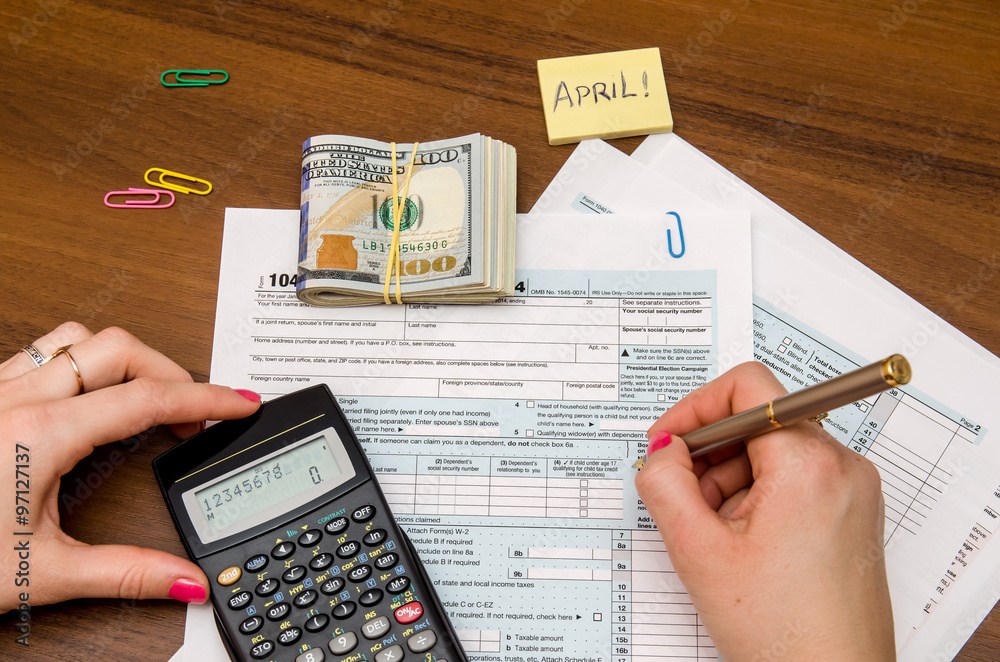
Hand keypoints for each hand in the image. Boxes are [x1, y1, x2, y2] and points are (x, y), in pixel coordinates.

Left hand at [0, 322, 261, 611]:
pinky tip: (89, 397)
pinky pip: (41, 354)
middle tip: (198, 410)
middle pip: (118, 348)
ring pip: (76, 338)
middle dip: (172, 371)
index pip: (146, 398)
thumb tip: (182, 580)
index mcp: (38, 433)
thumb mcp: (38, 572)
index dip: (204, 398)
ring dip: (124, 358)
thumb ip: (124, 574)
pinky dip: (83, 364)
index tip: (240, 401)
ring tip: (149, 395)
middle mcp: (14, 399)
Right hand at [635, 362, 894, 660]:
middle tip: (684, 500)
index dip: (695, 408)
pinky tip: (739, 543)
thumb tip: (661, 451)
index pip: (747, 387)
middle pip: (757, 422)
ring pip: (771, 453)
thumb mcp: (699, 552)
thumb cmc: (786, 633)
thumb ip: (665, 485)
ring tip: (714, 535)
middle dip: (710, 456)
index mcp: (810, 464)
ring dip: (729, 481)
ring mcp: (852, 490)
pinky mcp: (851, 513)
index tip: (669, 440)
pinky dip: (756, 498)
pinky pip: (793, 480)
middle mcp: (843, 467)